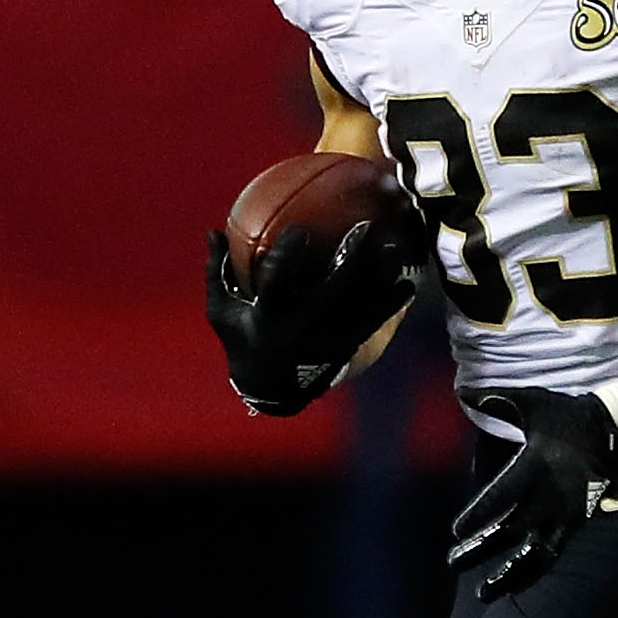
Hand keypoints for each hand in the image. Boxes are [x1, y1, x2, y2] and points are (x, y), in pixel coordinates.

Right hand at [204, 219, 413, 416]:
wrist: (272, 390)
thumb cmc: (242, 340)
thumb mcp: (220, 311)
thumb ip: (217, 272)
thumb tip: (211, 232)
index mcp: (268, 317)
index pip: (276, 283)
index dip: (288, 257)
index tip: (301, 230)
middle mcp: (300, 330)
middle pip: (332, 291)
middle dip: (351, 259)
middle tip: (367, 227)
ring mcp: (326, 340)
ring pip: (359, 306)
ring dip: (379, 278)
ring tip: (396, 249)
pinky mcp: (344, 347)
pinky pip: (372, 323)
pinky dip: (389, 303)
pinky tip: (407, 284)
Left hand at [448, 387, 617, 597]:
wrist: (616, 430)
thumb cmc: (565, 416)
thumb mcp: (531, 402)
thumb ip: (494, 399)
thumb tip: (459, 390)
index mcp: (535, 466)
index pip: (500, 497)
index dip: (478, 516)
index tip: (456, 530)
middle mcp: (549, 496)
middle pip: (510, 531)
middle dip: (479, 550)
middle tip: (453, 562)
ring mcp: (564, 514)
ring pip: (533, 554)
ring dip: (506, 575)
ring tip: (482, 593)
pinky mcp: (575, 524)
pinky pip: (551, 555)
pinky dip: (531, 573)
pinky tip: (513, 587)